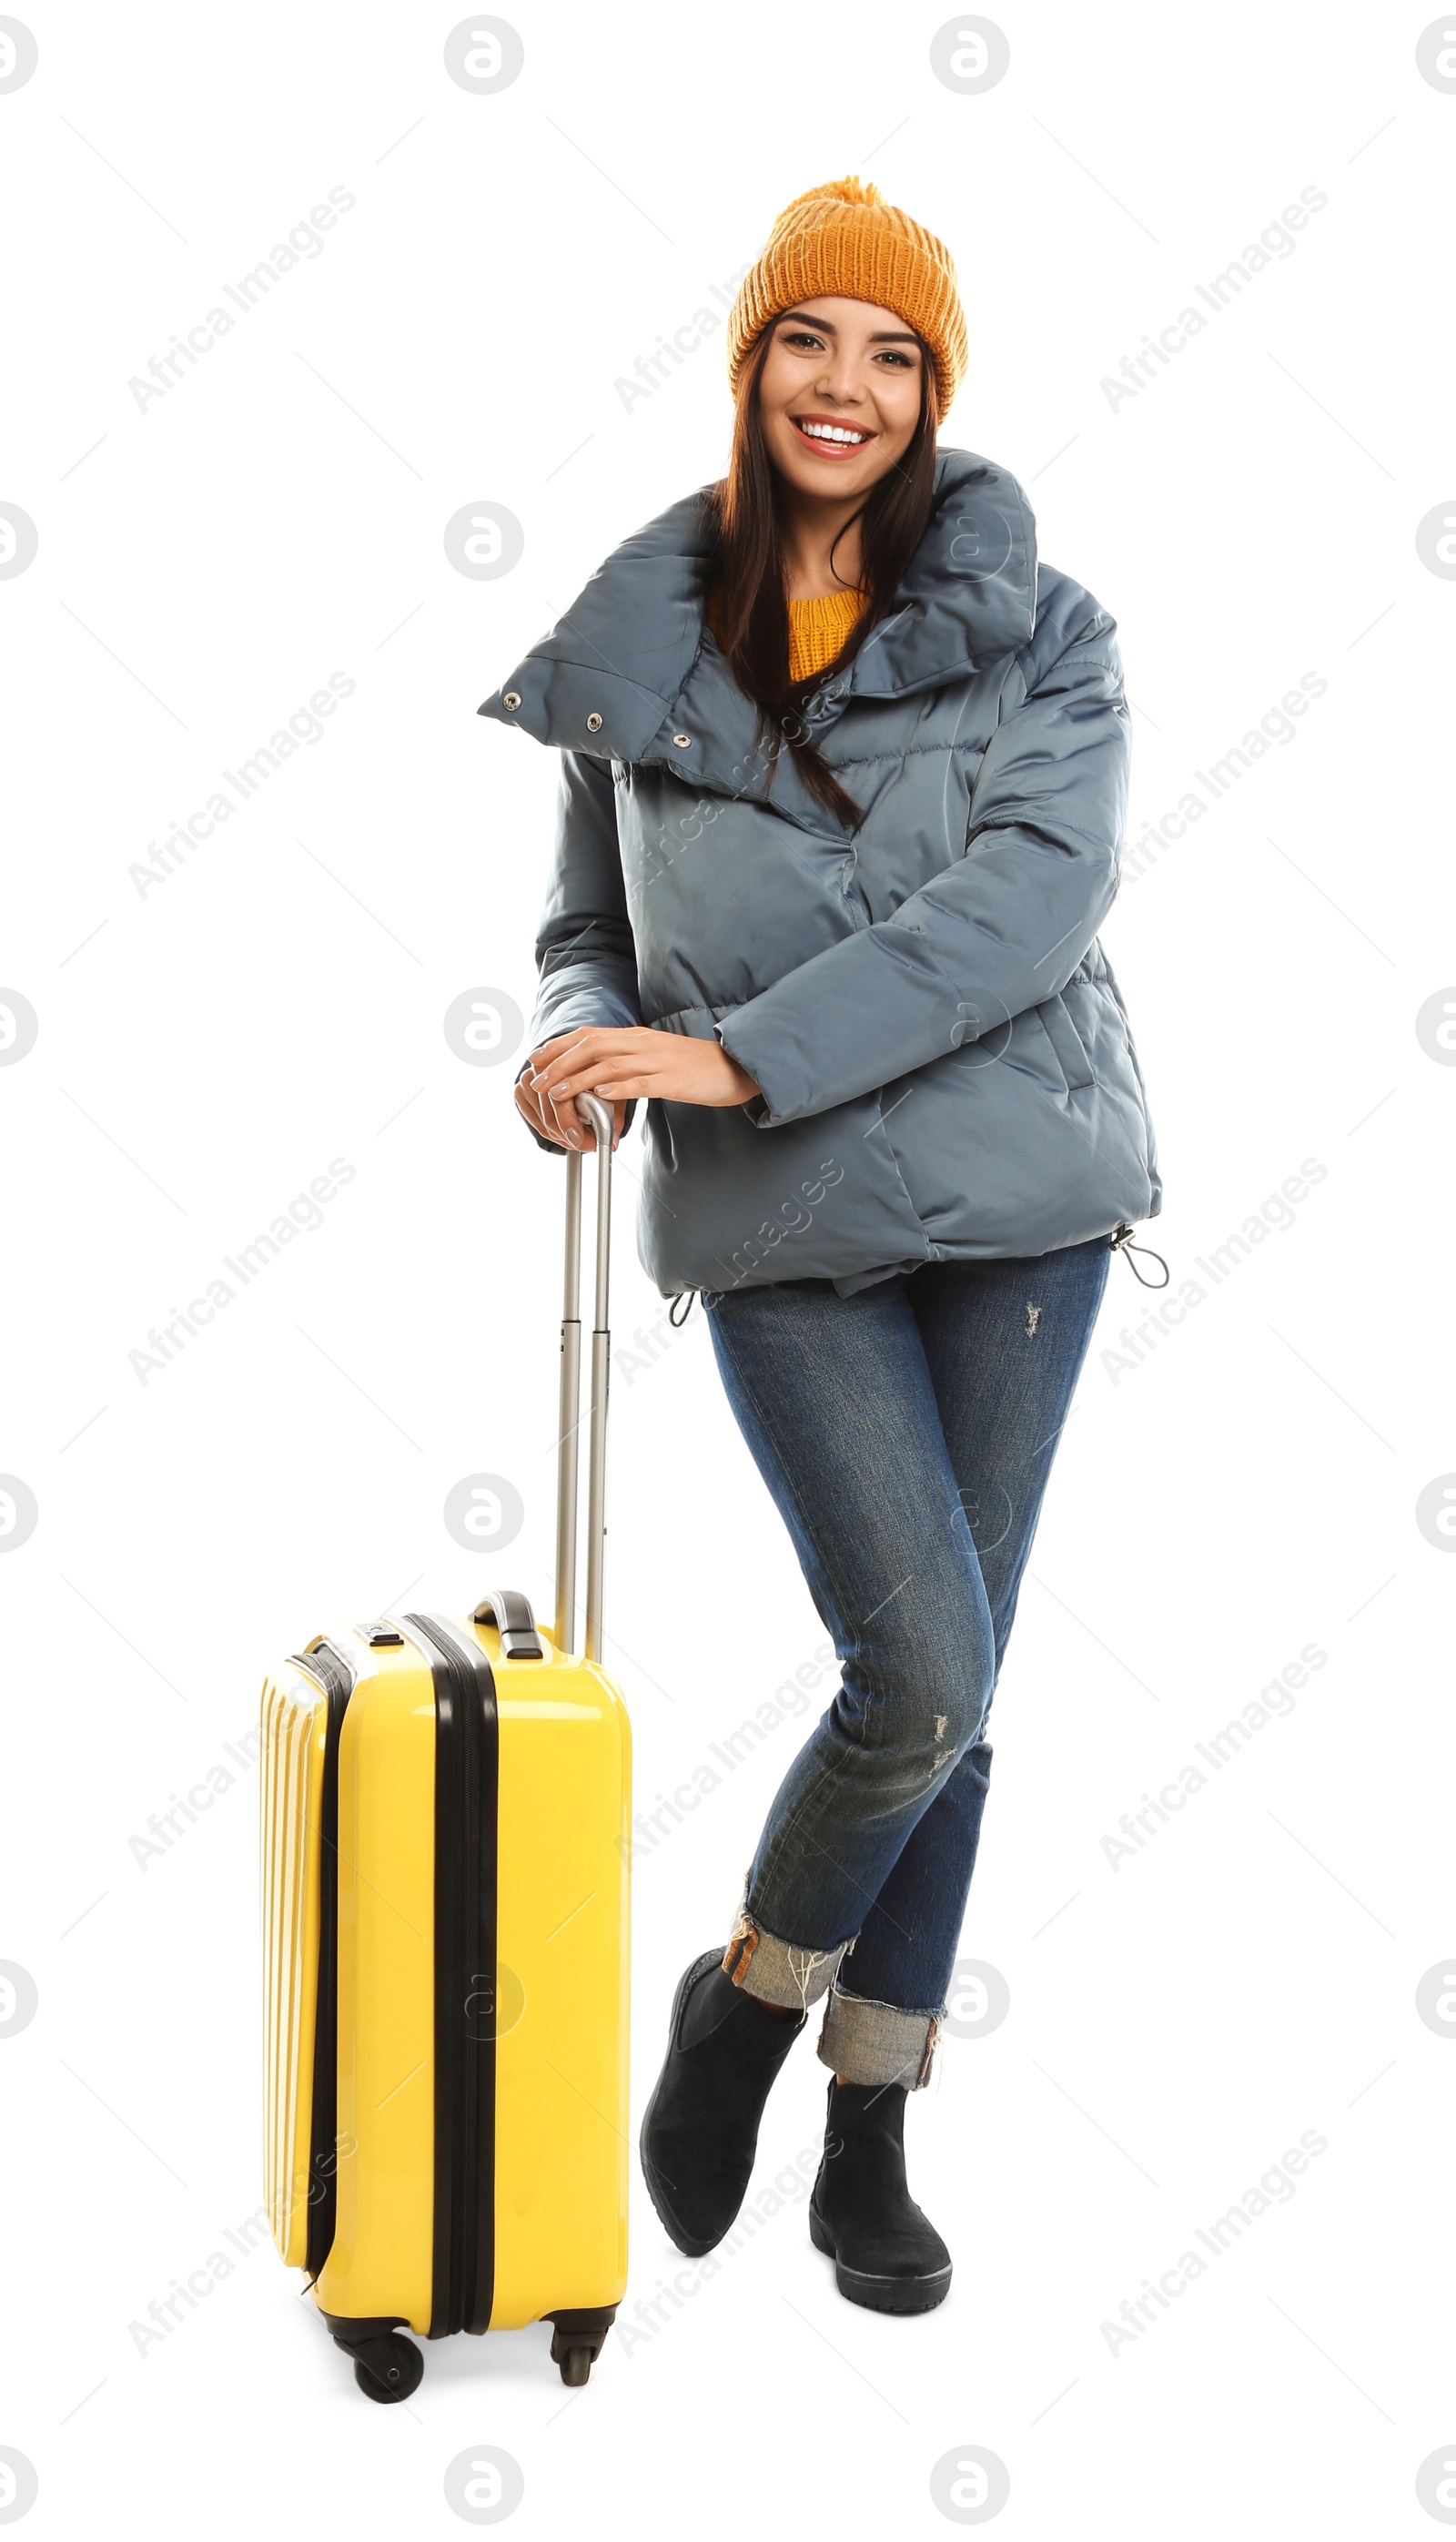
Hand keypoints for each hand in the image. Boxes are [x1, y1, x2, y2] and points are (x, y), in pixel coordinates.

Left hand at [522, 1026, 759, 1145]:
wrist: (737, 1067)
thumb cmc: (696, 1067)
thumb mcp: (657, 1057)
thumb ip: (629, 1062)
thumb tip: (599, 1076)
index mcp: (638, 1037)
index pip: (590, 1034)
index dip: (560, 1046)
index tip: (537, 1059)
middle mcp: (644, 1043)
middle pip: (594, 1046)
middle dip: (561, 1063)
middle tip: (538, 1080)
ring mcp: (659, 1061)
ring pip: (611, 1065)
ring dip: (580, 1078)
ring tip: (558, 1091)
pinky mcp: (675, 1080)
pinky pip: (642, 1083)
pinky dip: (619, 1089)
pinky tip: (601, 1097)